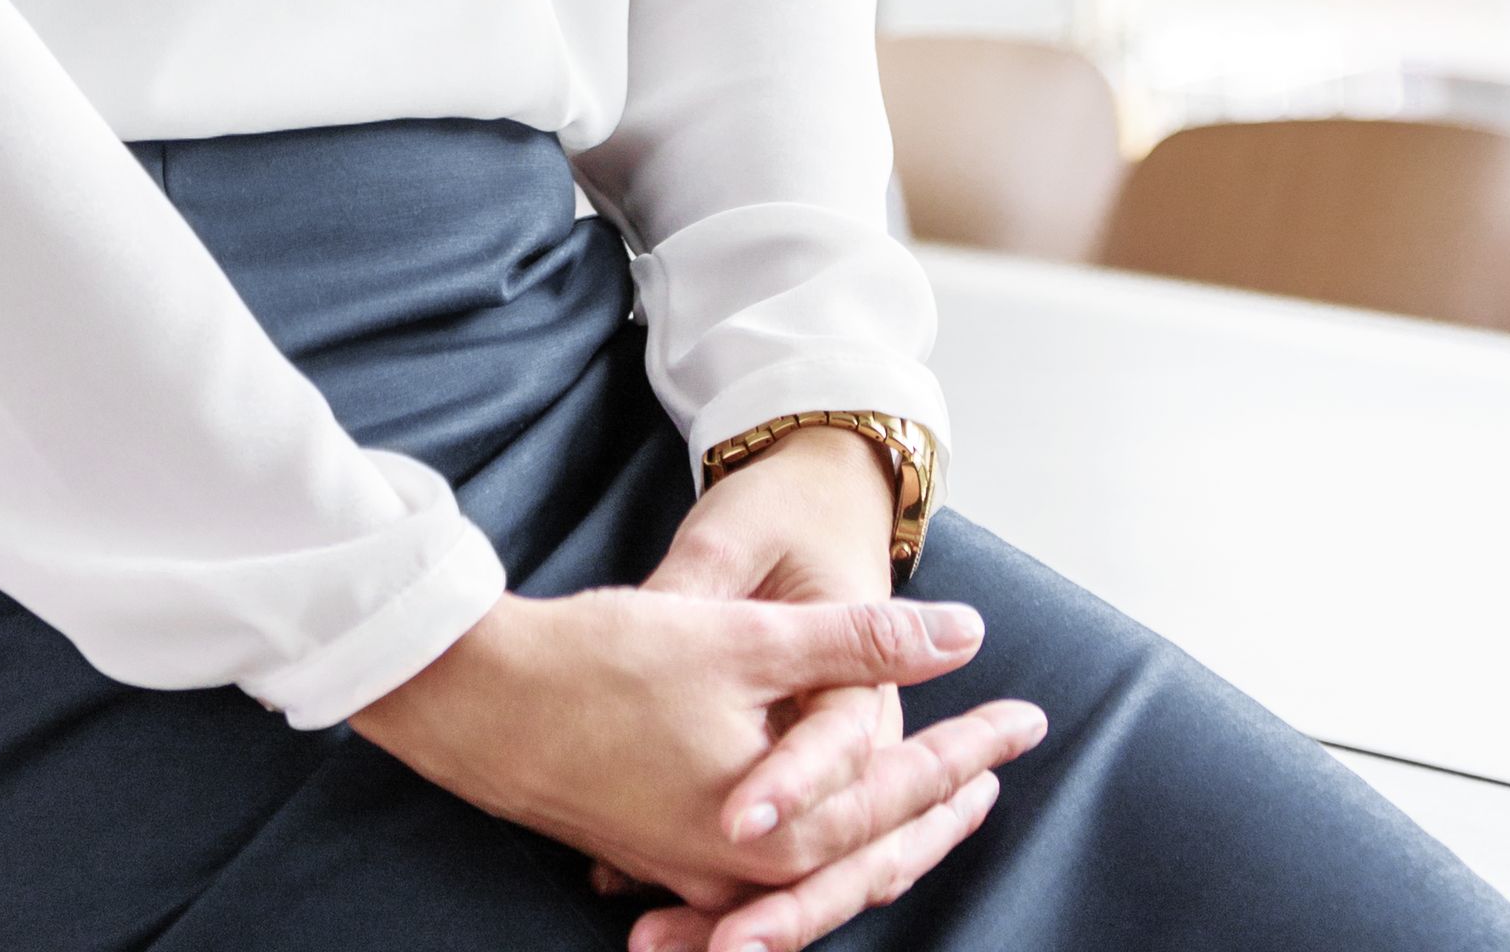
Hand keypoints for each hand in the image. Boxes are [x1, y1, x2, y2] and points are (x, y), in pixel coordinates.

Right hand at [352, 579, 1041, 951]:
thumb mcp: (745, 634)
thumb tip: (964, 633)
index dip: (971, 748)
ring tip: (941, 787)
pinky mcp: (668, 858)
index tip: (1026, 718)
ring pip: (825, 867)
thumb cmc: (608, 662)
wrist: (484, 703)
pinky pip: (770, 870)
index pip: (905, 789)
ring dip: (888, 826)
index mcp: (780, 823)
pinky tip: (833, 814)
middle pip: (875, 852)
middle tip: (1000, 756)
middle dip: (944, 803)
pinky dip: (820, 842)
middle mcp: (749, 869)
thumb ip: (861, 638)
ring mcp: (705, 875)